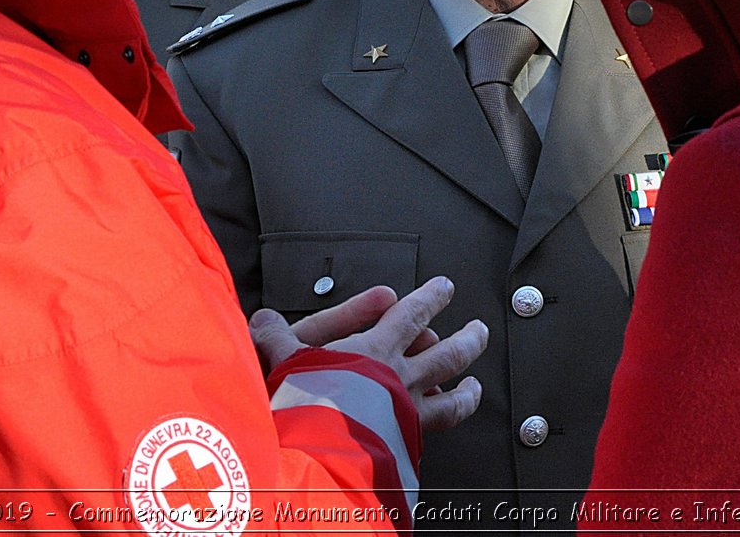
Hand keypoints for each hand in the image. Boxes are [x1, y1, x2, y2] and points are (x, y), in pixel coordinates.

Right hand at [250, 277, 487, 432]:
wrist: (316, 452)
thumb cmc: (301, 403)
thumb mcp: (282, 359)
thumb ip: (275, 336)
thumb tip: (260, 320)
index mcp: (376, 349)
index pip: (412, 315)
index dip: (430, 298)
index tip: (444, 288)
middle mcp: (400, 378)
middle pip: (448, 354)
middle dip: (468, 338)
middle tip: (479, 329)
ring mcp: (408, 413)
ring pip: (452, 399)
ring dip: (468, 389)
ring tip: (475, 385)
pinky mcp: (406, 444)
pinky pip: (435, 429)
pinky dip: (444, 422)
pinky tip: (443, 421)